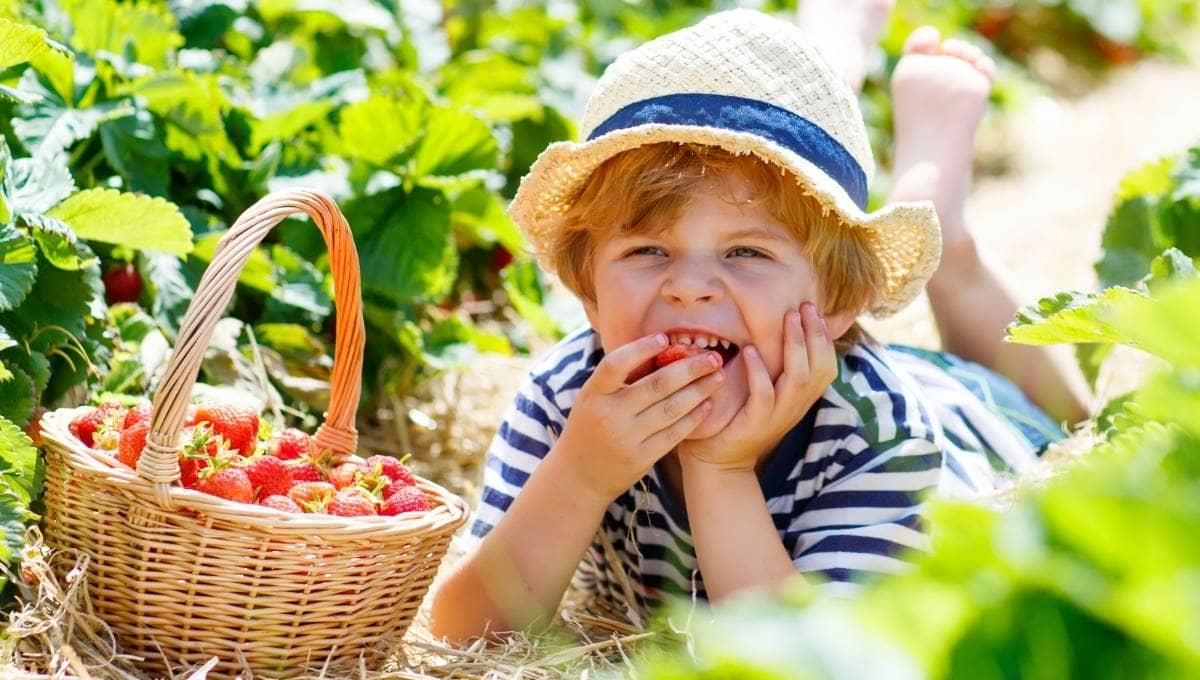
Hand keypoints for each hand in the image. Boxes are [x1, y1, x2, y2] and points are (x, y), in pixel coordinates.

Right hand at [552, 333, 725, 502]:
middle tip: (713, 357)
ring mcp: (626, 438)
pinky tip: (707, 405)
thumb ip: (618, 379)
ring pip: (671, 408)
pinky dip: (693, 417)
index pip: (616, 364)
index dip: (641, 349)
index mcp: (593, 394)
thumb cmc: (591, 427)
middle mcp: (610, 415)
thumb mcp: (593, 399)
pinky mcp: (641, 458)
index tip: (665, 338)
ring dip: (699, 391)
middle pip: (656, 385)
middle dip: (690, 369)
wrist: (579, 476)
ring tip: (717, 377)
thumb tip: (658, 347)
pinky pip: (674, 433)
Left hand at [678, 303, 836, 473]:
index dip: (824, 338)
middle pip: (818, 367)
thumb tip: (779, 331)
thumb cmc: (738, 417)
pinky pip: (764, 395)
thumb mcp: (765, 390)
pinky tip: (749, 349)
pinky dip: (758, 371)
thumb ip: (775, 367)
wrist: (718, 461)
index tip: (815, 311)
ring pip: (798, 378)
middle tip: (804, 307)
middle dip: (814, 333)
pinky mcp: (756, 424)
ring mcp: (779, 416)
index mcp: (801, 397)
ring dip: (794, 346)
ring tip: (787, 319)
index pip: (826, 364)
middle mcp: (796, 406)